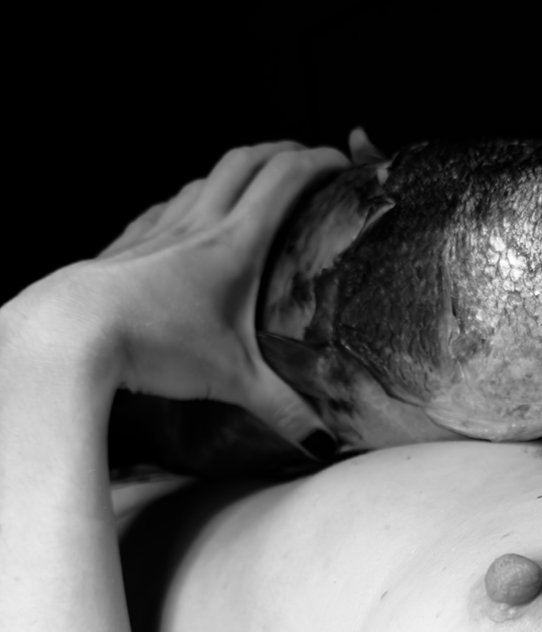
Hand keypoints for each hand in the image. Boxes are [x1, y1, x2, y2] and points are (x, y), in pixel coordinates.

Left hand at [4, 141, 349, 444]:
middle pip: (246, 161)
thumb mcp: (233, 381)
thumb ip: (284, 410)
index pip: (285, 181)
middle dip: (282, 150)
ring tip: (253, 185)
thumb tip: (325, 445)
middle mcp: (198, 224)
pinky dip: (189, 199)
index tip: (343, 163)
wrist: (71, 334)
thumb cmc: (155, 347)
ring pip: (204, 178)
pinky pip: (165, 206)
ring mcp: (158, 229)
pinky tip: (187, 216)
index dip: (319, 162)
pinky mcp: (127, 246)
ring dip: (235, 170)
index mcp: (234, 244)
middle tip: (306, 159)